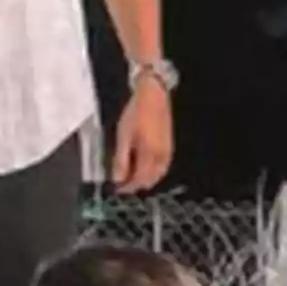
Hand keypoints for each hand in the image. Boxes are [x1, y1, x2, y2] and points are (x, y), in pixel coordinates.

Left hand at [111, 77, 173, 193]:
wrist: (153, 96)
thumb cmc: (136, 114)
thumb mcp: (123, 136)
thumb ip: (121, 159)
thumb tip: (117, 179)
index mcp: (150, 155)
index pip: (139, 180)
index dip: (127, 187)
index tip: (117, 189)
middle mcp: (162, 157)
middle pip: (150, 180)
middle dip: (136, 185)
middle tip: (122, 184)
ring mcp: (168, 151)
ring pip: (158, 175)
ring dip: (145, 179)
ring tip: (131, 177)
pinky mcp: (169, 146)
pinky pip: (163, 167)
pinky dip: (153, 172)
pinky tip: (144, 167)